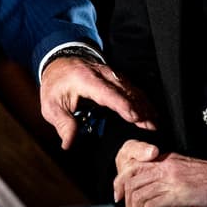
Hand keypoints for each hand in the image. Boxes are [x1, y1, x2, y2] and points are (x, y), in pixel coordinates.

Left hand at [38, 56, 155, 149]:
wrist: (59, 63)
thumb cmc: (55, 87)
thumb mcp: (51, 106)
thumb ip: (62, 124)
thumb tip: (68, 144)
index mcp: (85, 80)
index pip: (107, 92)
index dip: (122, 105)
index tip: (135, 117)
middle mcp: (102, 74)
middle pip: (125, 91)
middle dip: (140, 109)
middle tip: (152, 127)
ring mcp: (111, 73)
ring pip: (132, 88)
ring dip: (145, 105)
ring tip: (156, 123)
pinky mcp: (116, 77)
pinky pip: (132, 87)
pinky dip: (142, 100)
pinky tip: (151, 112)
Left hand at [113, 139, 206, 206]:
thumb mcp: (186, 172)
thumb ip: (169, 179)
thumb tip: (157, 197)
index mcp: (166, 159)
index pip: (134, 165)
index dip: (121, 180)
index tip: (118, 194)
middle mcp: (164, 166)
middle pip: (131, 179)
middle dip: (125, 198)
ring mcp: (170, 178)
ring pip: (139, 193)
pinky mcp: (177, 192)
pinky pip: (151, 205)